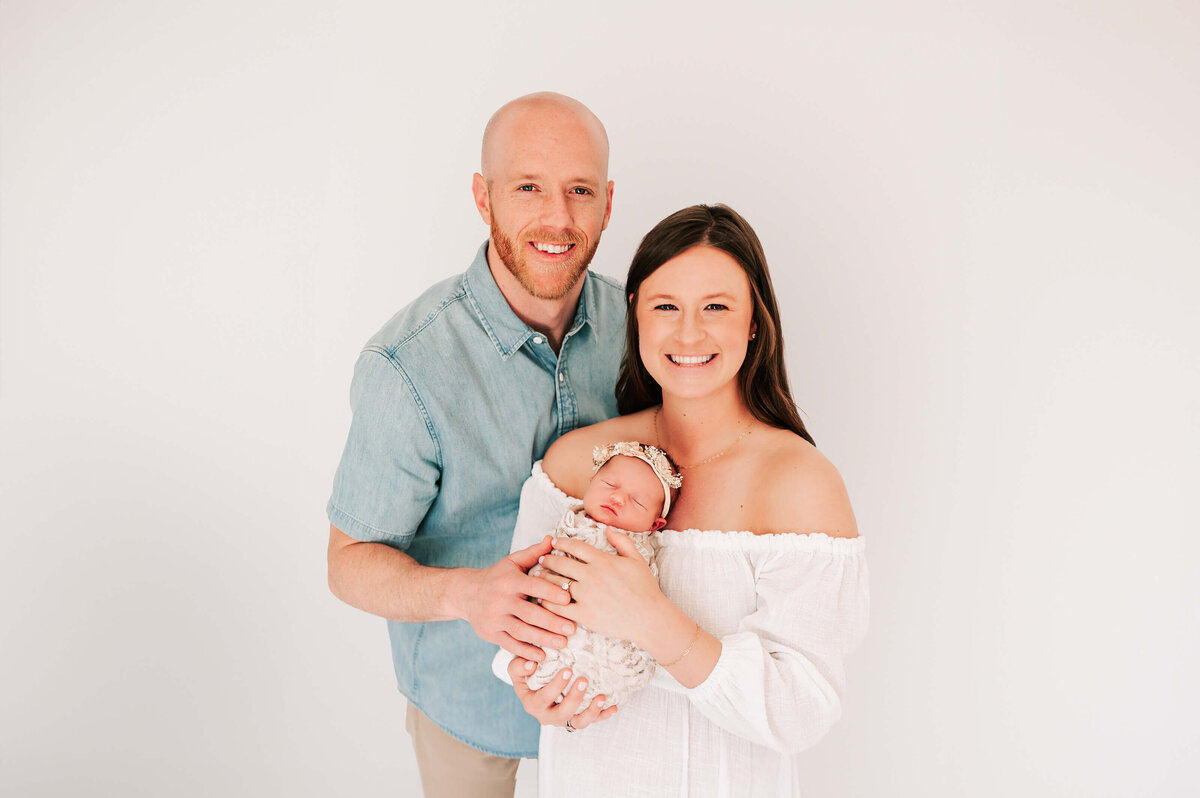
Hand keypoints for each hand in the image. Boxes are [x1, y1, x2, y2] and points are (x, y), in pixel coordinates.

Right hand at [455, 536, 574, 660]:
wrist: (466, 593)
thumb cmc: (497, 577)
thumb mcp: (513, 562)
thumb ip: (534, 553)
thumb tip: (553, 539)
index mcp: (510, 581)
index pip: (533, 586)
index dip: (550, 592)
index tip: (568, 599)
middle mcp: (501, 600)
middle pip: (529, 613)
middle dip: (552, 622)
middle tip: (572, 629)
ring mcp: (495, 618)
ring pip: (521, 631)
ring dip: (543, 639)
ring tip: (562, 644)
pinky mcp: (490, 634)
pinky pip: (510, 644)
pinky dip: (526, 652)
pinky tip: (541, 656)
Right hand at [507, 656, 617, 729]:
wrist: (534, 687)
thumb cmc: (527, 675)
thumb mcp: (517, 669)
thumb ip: (519, 666)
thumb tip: (532, 664)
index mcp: (533, 704)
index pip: (544, 697)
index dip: (556, 686)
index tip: (568, 670)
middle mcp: (548, 716)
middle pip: (563, 713)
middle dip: (575, 698)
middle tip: (583, 680)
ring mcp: (564, 719)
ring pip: (578, 722)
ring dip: (592, 711)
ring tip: (601, 697)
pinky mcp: (576, 719)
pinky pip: (592, 720)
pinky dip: (603, 715)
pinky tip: (613, 707)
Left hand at [541, 529, 667, 646]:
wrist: (649, 618)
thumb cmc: (645, 589)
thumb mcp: (637, 560)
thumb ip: (622, 541)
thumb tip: (608, 529)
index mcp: (603, 561)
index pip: (575, 547)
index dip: (561, 543)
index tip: (554, 542)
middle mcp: (591, 575)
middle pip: (561, 564)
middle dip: (548, 560)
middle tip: (541, 559)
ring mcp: (586, 595)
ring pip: (556, 584)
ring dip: (544, 579)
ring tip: (538, 577)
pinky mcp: (584, 615)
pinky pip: (559, 607)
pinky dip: (549, 602)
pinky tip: (544, 599)